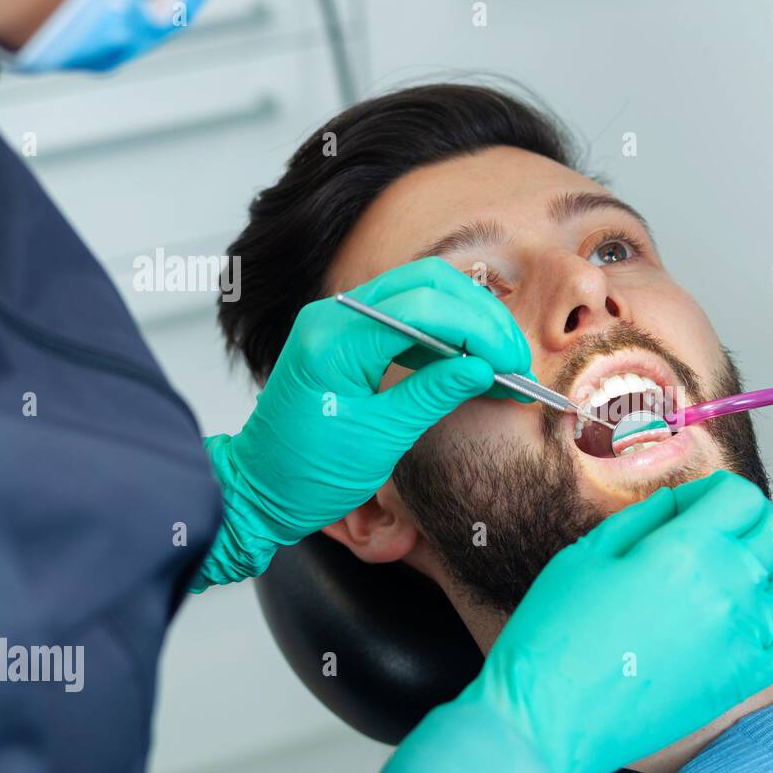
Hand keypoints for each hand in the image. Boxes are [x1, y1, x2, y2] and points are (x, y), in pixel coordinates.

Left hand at [196, 257, 530, 588]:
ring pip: (423, 292)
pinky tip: (471, 363)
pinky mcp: (350, 334)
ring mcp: (341, 320)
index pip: (424, 308)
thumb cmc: (307, 473)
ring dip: (468, 321)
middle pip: (428, 284)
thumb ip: (433, 394)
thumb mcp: (380, 439)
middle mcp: (335, 315)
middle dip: (480, 317)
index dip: (479, 331)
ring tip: (500, 362)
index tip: (511, 363)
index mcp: (335, 340)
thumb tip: (483, 368)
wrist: (259, 488)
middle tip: (513, 359)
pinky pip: (409, 316)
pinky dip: (447, 333)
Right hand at [373, 471, 772, 772]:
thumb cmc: (557, 633)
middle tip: (706, 534)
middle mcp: (729, 588)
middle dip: (743, 521)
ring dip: (764, 568)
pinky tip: (741, 617)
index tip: (689, 506)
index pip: (742, 497)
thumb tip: (675, 503)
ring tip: (724, 575)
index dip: (716, 492)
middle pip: (772, 532)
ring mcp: (743, 638)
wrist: (552, 718)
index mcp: (689, 548)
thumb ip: (641, 519)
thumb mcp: (588, 554)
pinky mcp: (743, 680)